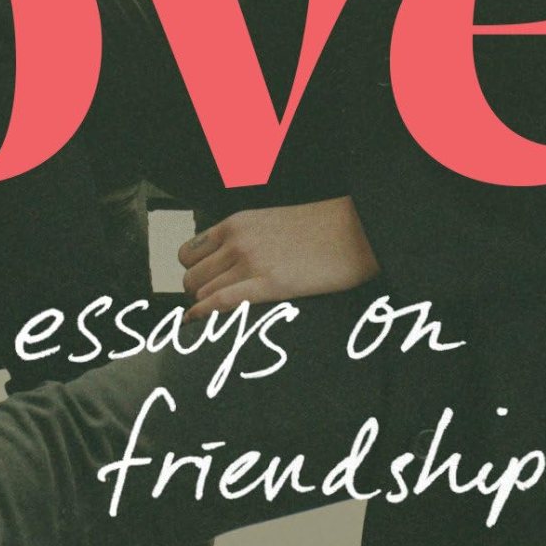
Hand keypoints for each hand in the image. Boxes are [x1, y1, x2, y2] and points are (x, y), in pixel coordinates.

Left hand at [179, 196, 378, 316]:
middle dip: (196, 297)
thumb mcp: (272, 222)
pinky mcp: (271, 283)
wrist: (358, 230)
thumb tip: (227, 265)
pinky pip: (221, 302)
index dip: (192, 274)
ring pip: (202, 293)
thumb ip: (245, 240)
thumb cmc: (321, 229)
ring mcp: (252, 262)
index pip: (187, 254)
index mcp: (236, 223)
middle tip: (212, 308)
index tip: (202, 287)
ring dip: (204, 310)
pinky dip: (203, 316)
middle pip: (191, 278)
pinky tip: (197, 324)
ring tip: (217, 320)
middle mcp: (238, 241)